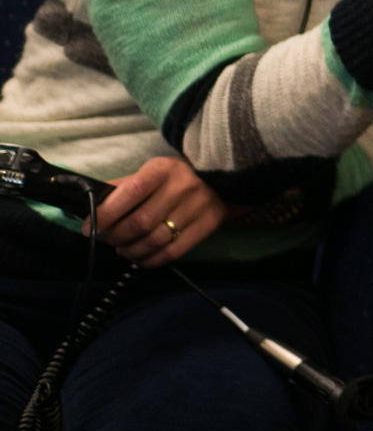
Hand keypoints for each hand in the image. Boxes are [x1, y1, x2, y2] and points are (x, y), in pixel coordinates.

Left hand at [88, 156, 227, 265]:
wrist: (224, 177)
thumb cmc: (177, 176)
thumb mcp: (152, 172)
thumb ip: (123, 186)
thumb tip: (91, 203)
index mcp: (163, 170)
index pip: (130, 193)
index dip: (106, 214)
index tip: (89, 227)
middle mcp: (182, 187)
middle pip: (140, 222)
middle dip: (117, 236)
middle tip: (110, 239)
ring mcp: (197, 207)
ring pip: (155, 240)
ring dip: (131, 251)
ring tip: (124, 249)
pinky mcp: (208, 225)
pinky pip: (173, 252)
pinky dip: (151, 260)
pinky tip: (142, 258)